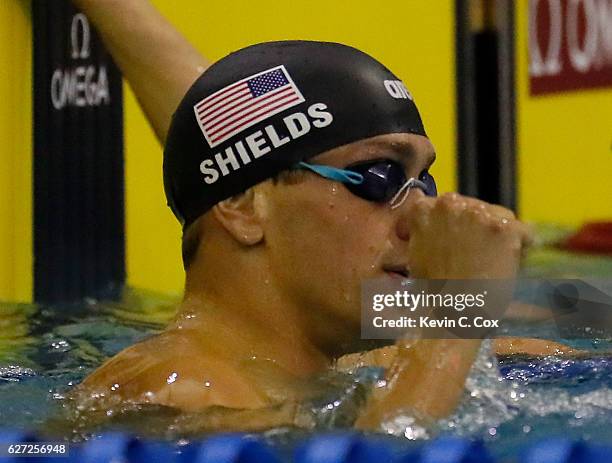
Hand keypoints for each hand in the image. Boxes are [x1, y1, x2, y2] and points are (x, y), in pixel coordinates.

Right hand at [401, 192, 531, 278]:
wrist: (454, 310)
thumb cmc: (434, 290)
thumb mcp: (418, 254)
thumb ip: (427, 234)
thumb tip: (440, 230)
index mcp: (424, 209)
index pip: (440, 206)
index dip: (448, 224)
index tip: (451, 241)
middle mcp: (450, 204)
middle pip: (471, 209)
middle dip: (475, 227)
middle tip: (474, 254)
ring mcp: (478, 213)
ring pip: (498, 217)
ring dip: (497, 234)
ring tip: (492, 260)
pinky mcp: (505, 226)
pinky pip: (523, 231)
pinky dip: (522, 246)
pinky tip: (511, 262)